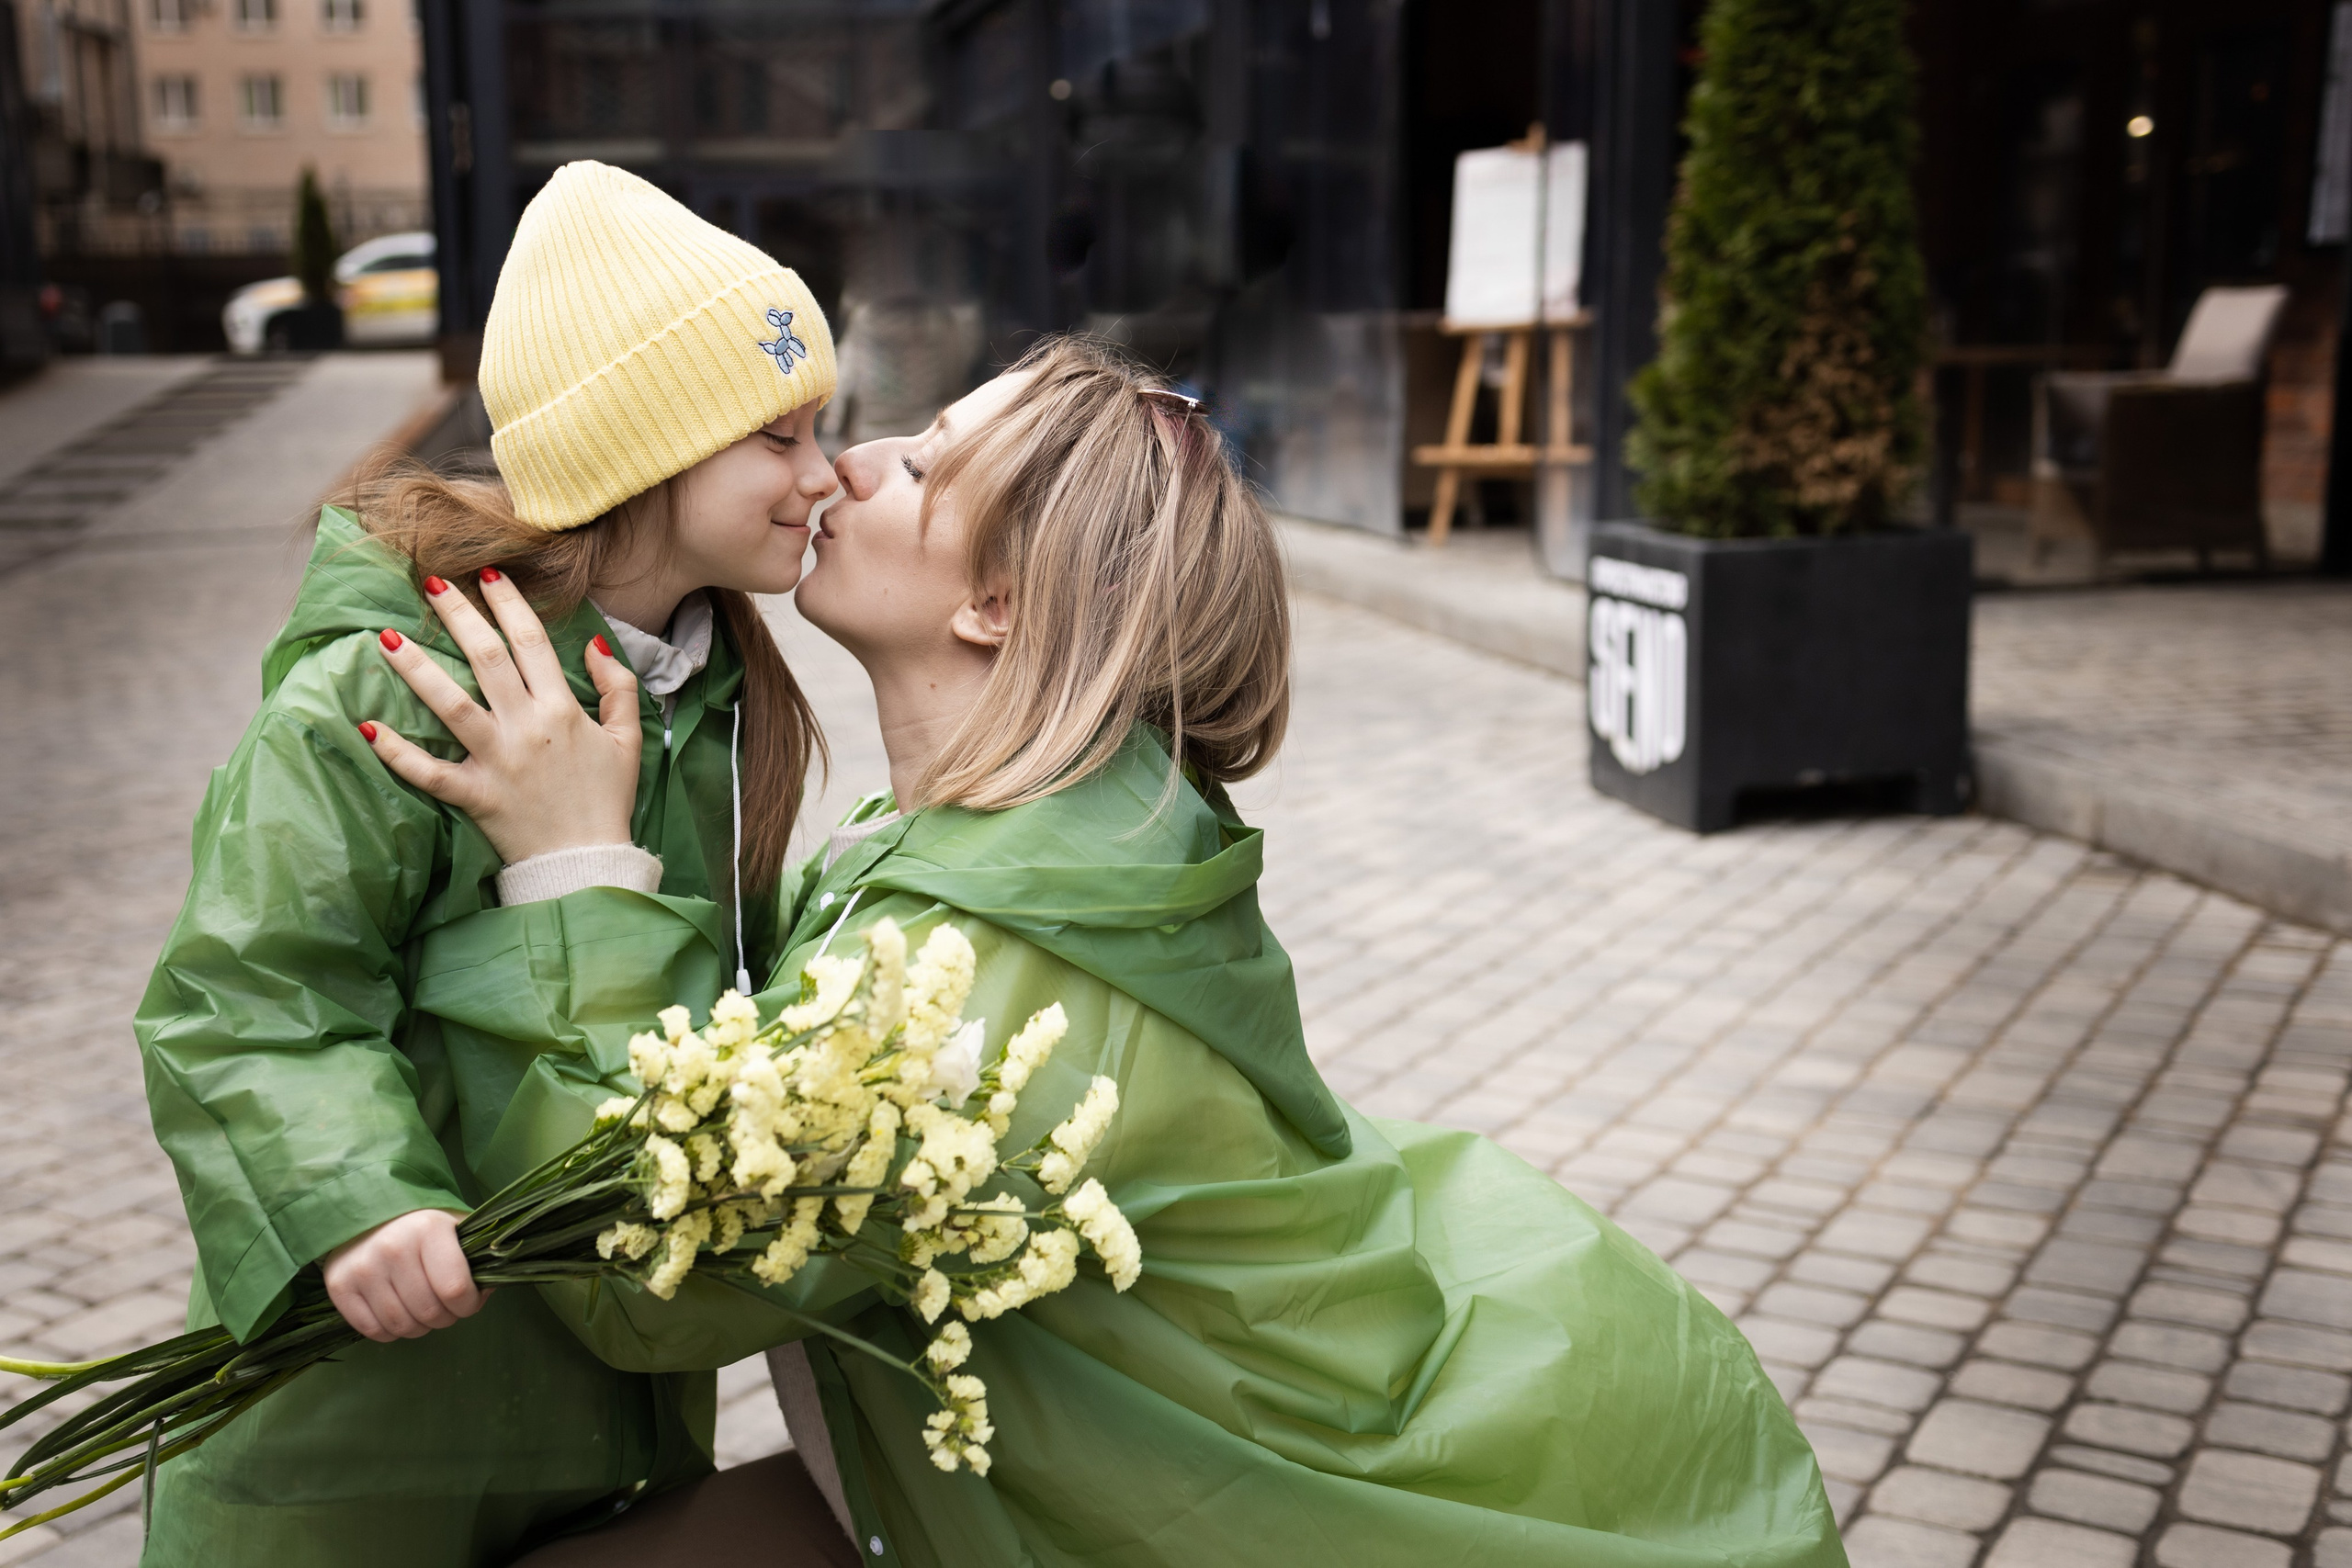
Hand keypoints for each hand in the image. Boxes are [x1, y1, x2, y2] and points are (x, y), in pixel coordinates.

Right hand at [321, 1210, 484, 1341]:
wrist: (367, 1209)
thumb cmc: (420, 1224)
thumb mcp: (454, 1226)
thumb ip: (477, 1257)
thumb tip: (487, 1290)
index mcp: (428, 1229)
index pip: (455, 1290)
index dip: (469, 1305)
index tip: (468, 1300)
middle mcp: (393, 1248)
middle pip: (429, 1313)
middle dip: (445, 1318)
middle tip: (444, 1307)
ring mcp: (362, 1268)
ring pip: (402, 1326)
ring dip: (419, 1327)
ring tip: (422, 1310)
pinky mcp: (339, 1285)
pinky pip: (373, 1330)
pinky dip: (391, 1331)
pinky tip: (398, 1312)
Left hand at [361, 570, 640, 863]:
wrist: (587, 862)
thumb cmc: (607, 798)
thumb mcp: (628, 739)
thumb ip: (616, 688)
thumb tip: (593, 644)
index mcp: (562, 709)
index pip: (531, 642)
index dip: (509, 604)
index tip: (488, 574)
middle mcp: (526, 727)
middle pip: (486, 659)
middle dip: (457, 615)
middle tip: (430, 582)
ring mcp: (497, 761)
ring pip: (450, 705)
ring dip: (417, 669)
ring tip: (387, 637)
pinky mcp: (474, 794)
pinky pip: (429, 772)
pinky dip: (398, 752)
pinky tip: (370, 727)